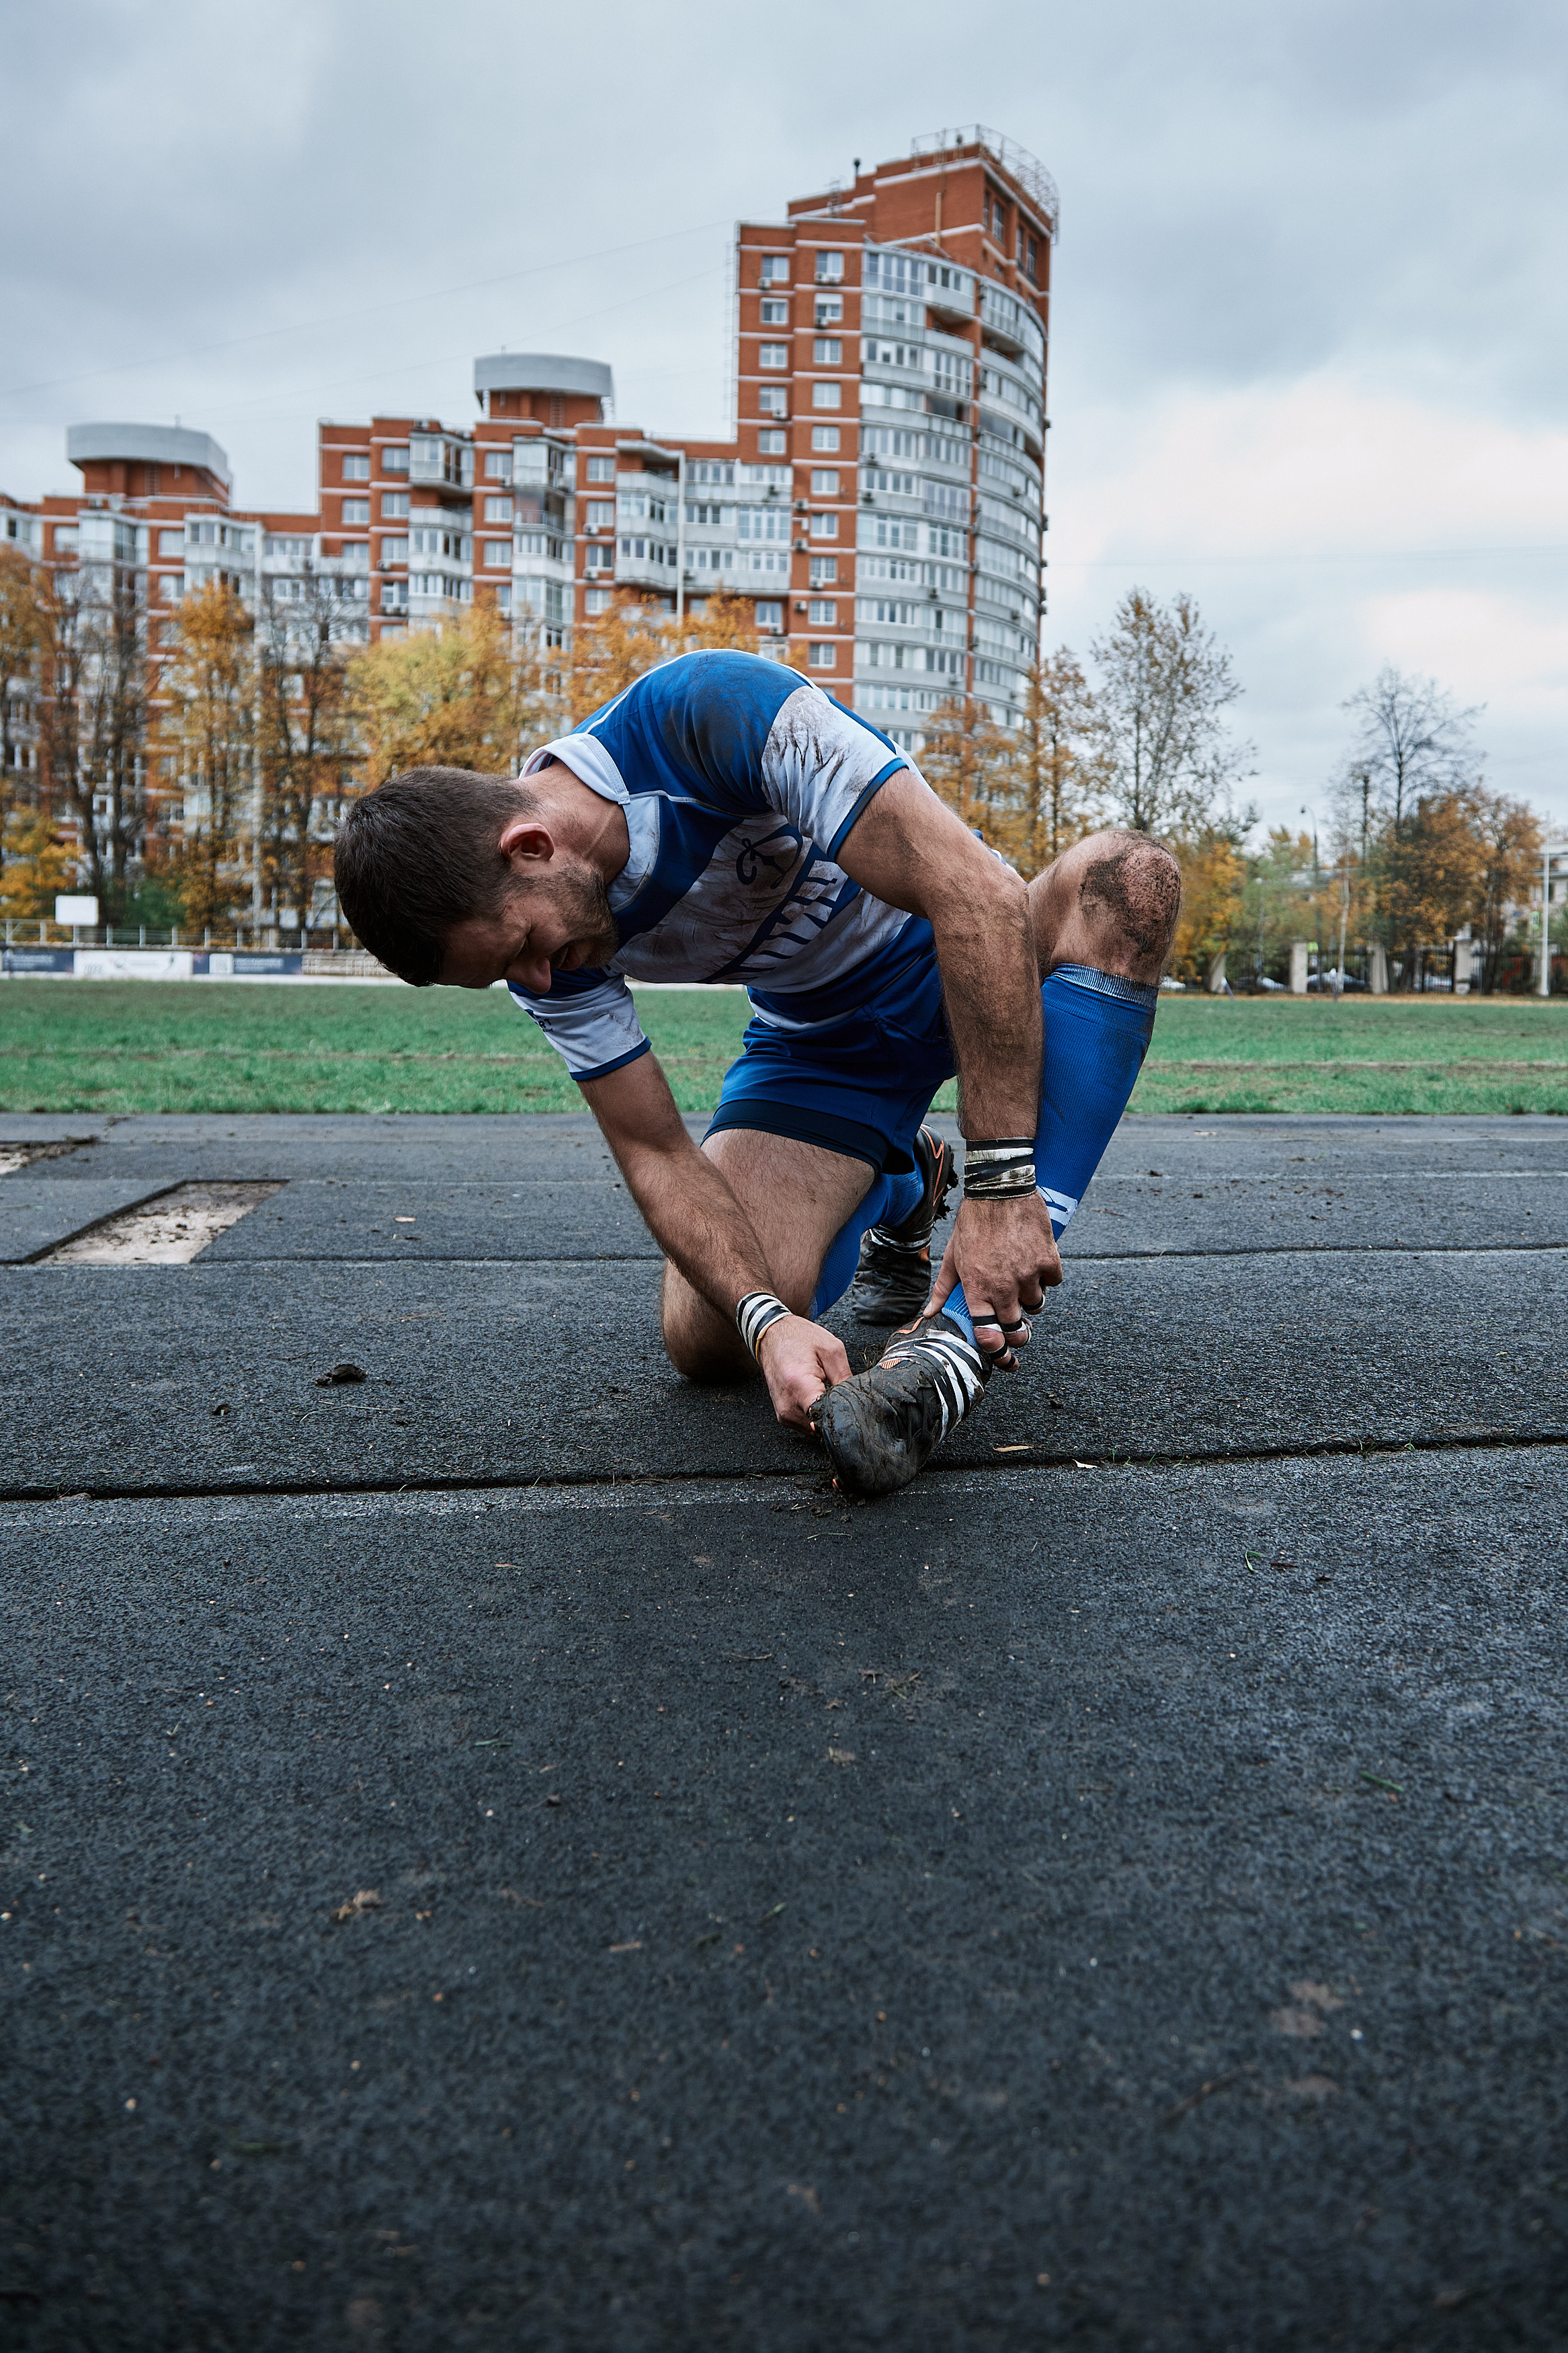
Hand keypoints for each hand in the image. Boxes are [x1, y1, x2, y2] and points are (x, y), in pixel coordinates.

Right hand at [757, 1313, 851, 1428]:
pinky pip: (807, 1424)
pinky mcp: (783, 1417)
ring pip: (816, 1428)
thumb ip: (845, 1378)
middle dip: (835, 1412)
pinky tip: (816, 1395)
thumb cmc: (800, 1339)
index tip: (850, 1404)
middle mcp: (788, 1405)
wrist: (772, 1336)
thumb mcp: (832, 1349)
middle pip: (822, 1424)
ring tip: (824, 1390)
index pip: (825, 1417)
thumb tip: (856, 1401)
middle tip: (837, 1391)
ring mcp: (784, 1414)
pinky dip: (815, 1414)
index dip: (842, 1413)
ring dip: (824, 1413)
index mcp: (799, 1385)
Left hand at [928, 1193, 1059, 1367]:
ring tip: (1022, 1282)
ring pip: (1036, 1306)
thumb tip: (928, 1314)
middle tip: (1018, 1329)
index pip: (988, 1335)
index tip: (1003, 1358)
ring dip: (1030, 1299)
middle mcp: (1003, 1287)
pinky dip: (1047, 1277)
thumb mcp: (952, 1256)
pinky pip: (1053, 1282)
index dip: (997, 1353)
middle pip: (1017, 1329)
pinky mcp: (1048, 1260)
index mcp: (977, 1288)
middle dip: (1018, 1334)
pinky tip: (1035, 1262)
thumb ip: (942, 1288)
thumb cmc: (973, 1221)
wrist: (999, 1188)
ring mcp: (1028, 1274)